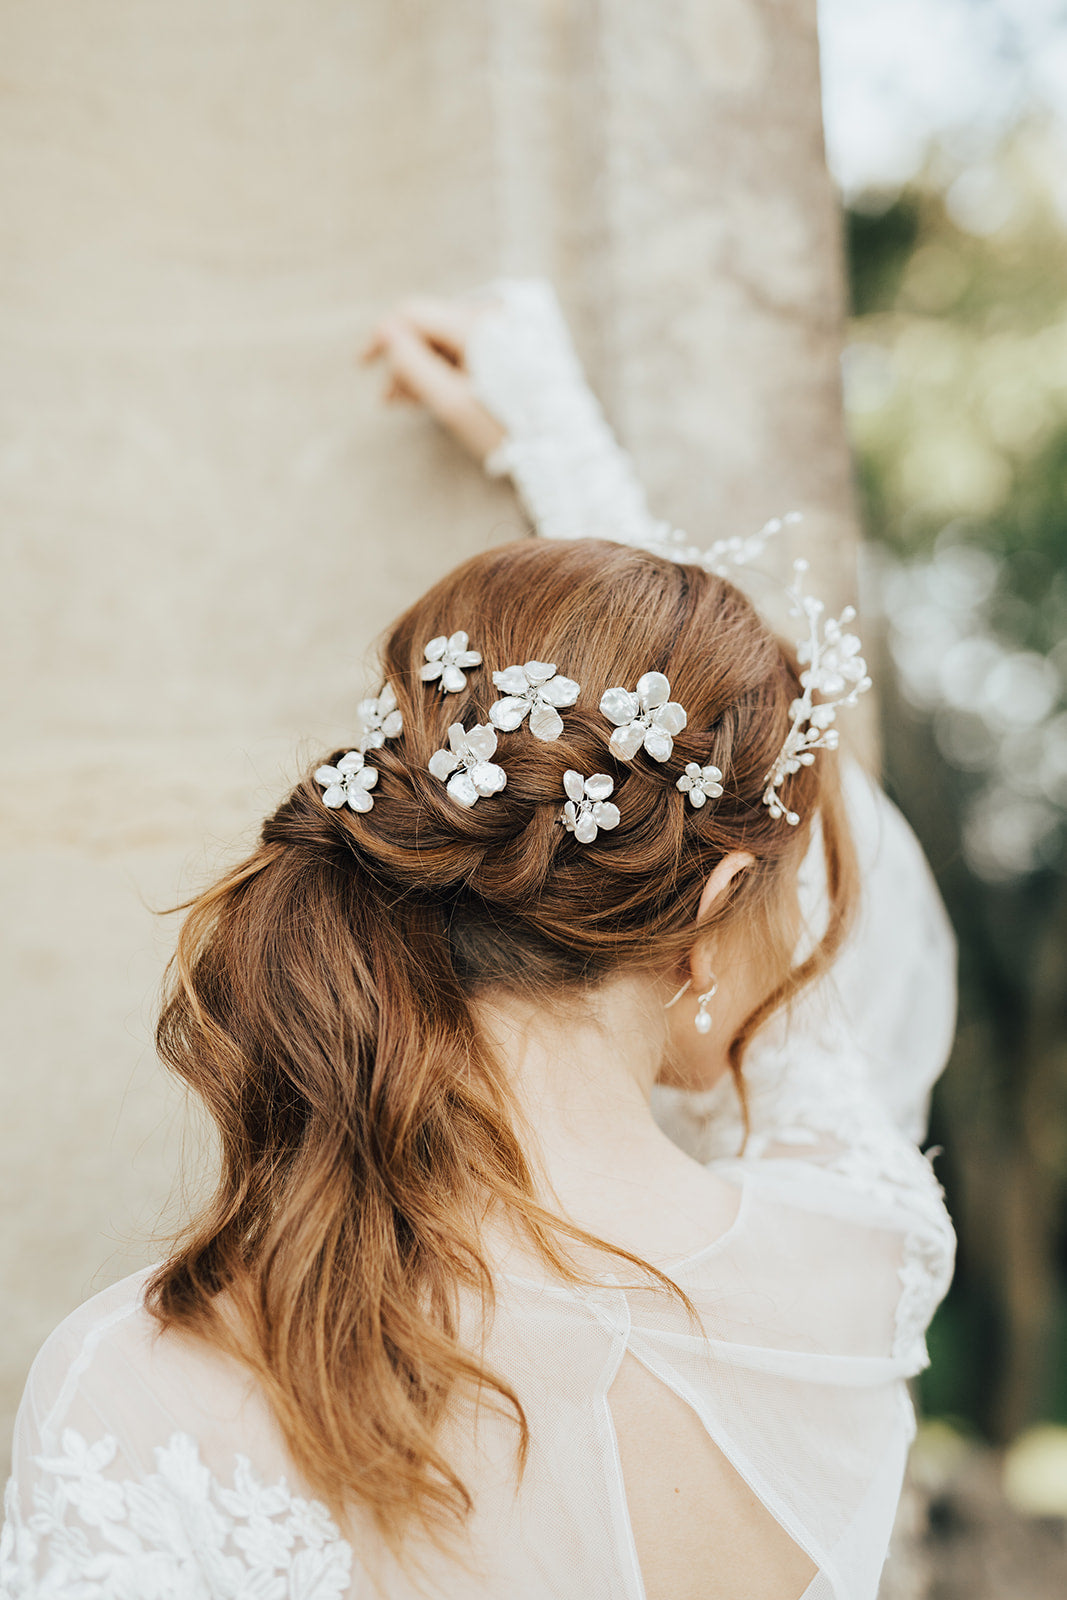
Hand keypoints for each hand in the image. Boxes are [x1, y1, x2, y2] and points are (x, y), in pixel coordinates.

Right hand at [362, 295, 506, 464]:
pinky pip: (471, 345)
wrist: (564, 448)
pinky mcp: (517, 340)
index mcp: (478, 325)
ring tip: (412, 401)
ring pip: (449, 338)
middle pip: (431, 327)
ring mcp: (508, 325)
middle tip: (392, 400)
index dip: (384, 337)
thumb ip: (413, 365)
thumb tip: (385, 333)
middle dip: (406, 360)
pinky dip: (452, 364)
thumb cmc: (508, 430)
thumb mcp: (452, 402)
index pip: (412, 315)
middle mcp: (494, 314)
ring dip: (426, 364)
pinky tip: (440, 389)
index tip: (363, 364)